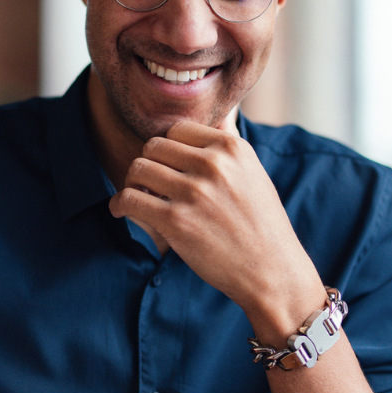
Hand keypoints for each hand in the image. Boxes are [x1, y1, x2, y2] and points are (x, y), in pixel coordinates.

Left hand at [108, 121, 326, 331]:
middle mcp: (213, 164)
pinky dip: (119, 204)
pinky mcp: (175, 221)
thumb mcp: (253, 174)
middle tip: (150, 184)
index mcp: (232, 148)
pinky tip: (122, 210)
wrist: (272, 272)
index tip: (167, 166)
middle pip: (154, 146)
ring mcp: (193, 192)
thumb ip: (228, 147)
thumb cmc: (261, 225)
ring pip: (138, 168)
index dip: (168, 148)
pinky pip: (130, 199)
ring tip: (139, 197)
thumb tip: (213, 119)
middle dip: (148, 164)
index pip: (178, 129)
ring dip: (132, 183)